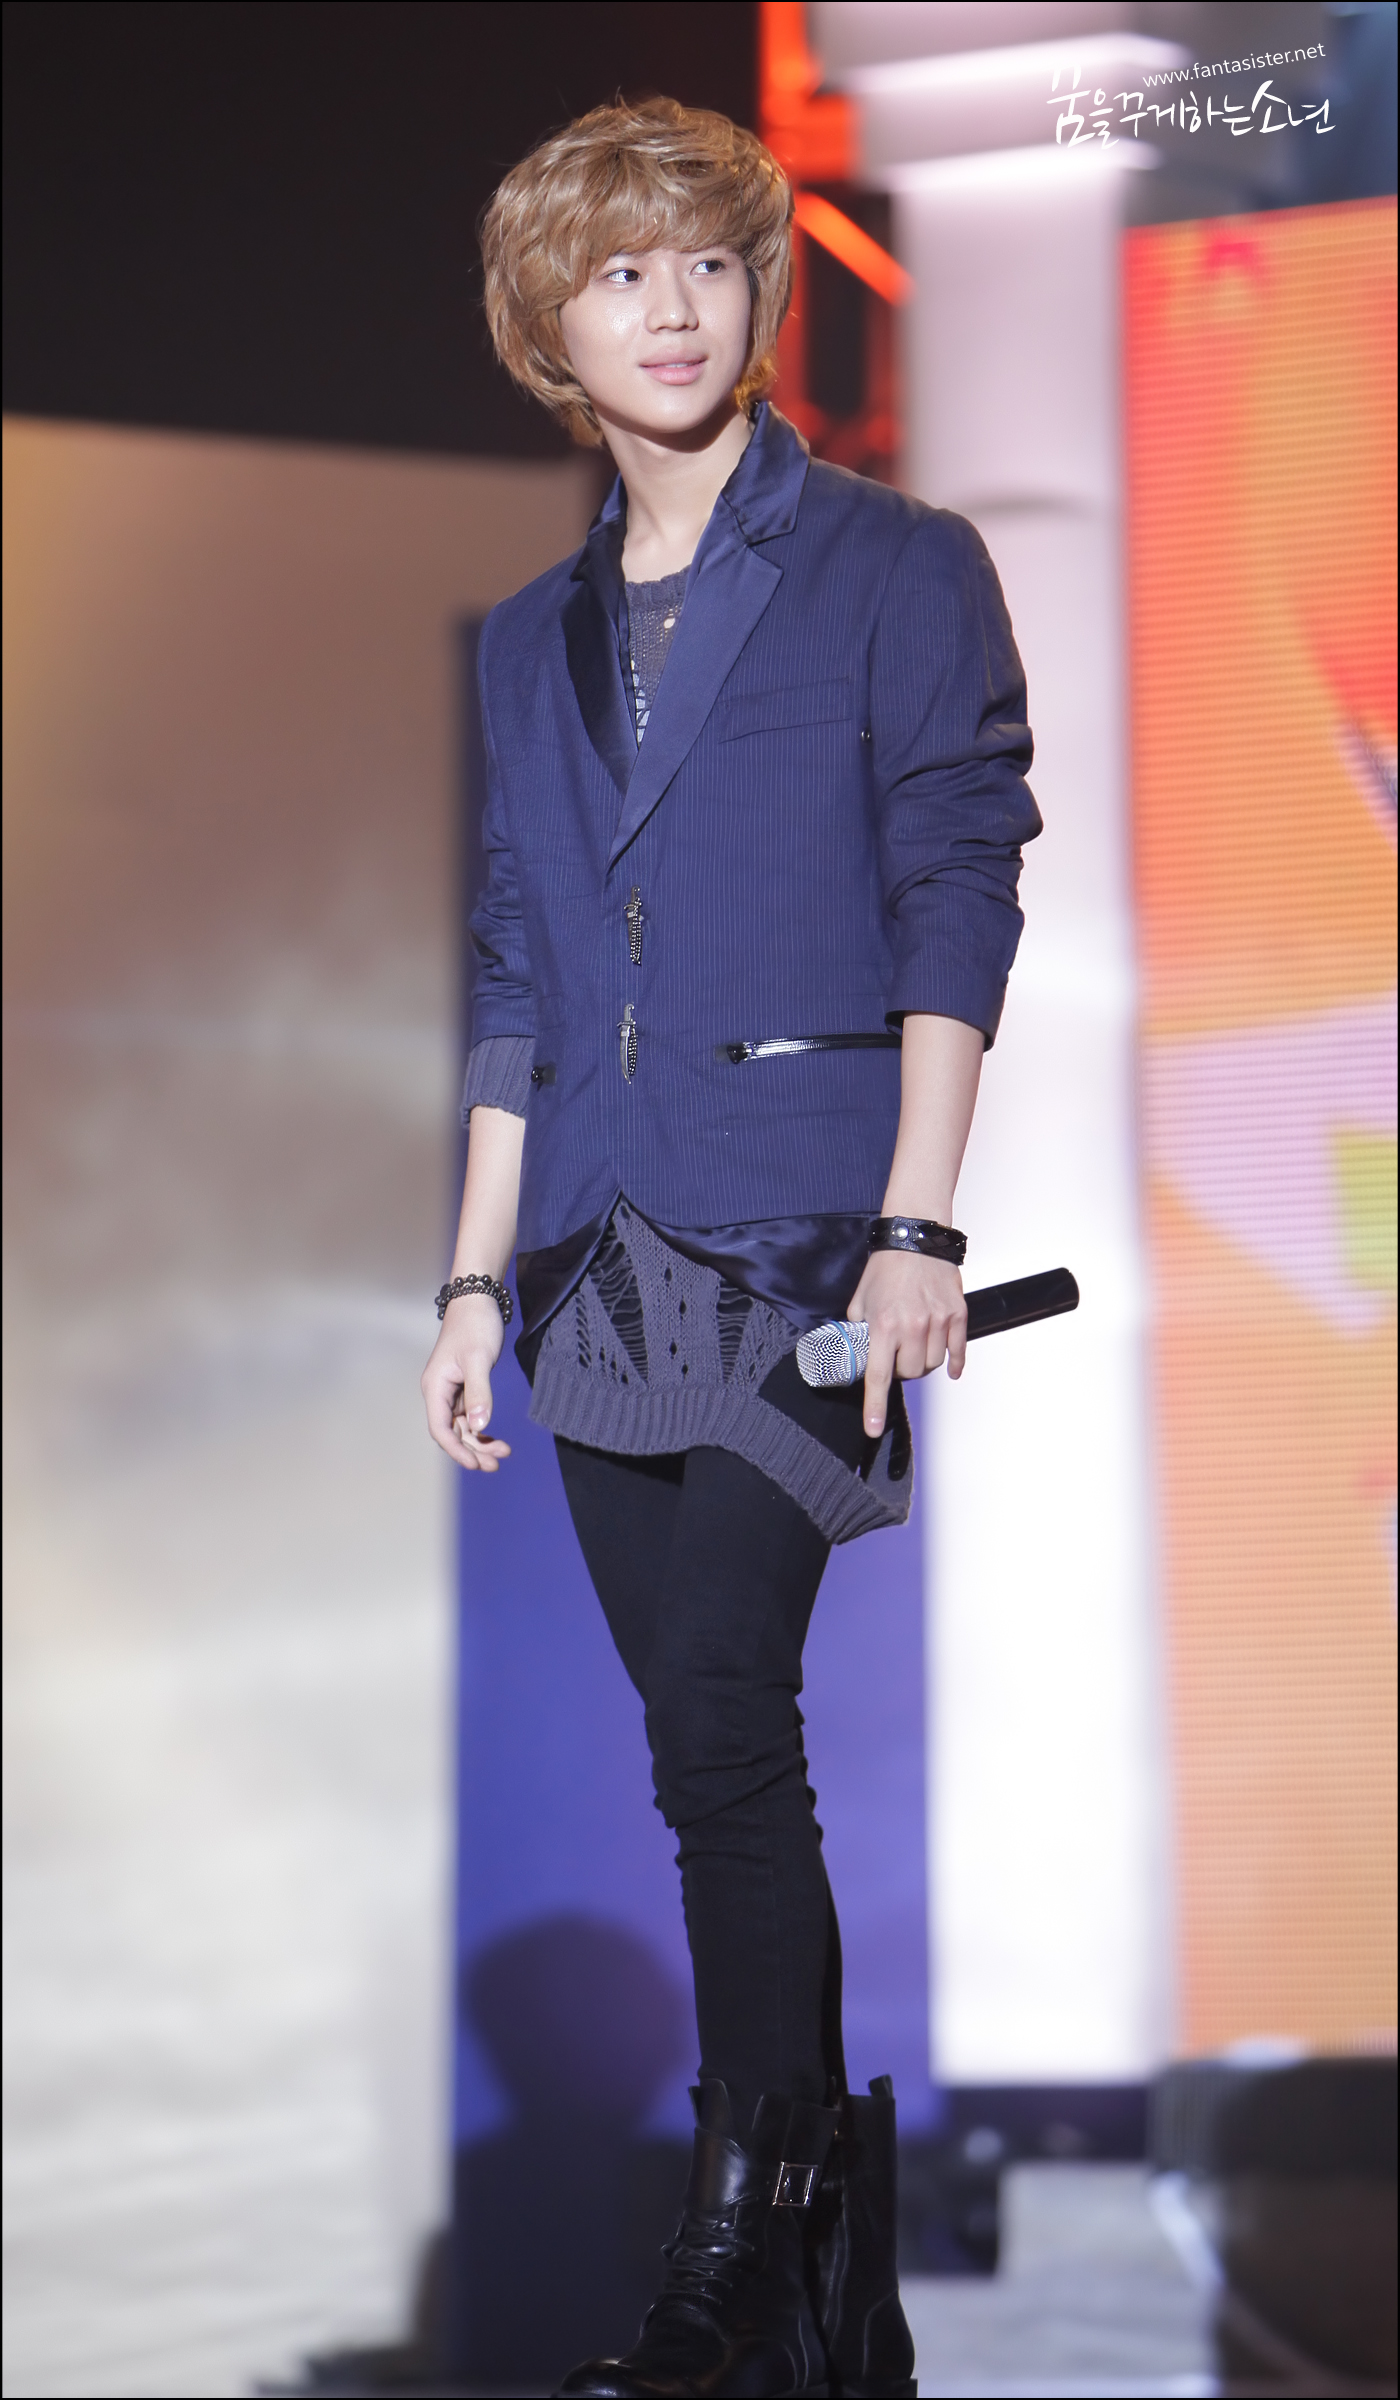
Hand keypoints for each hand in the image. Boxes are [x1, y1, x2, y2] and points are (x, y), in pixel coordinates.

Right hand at [421, 1293, 512, 1471]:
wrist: (478, 1300)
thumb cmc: (475, 1326)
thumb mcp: (479, 1360)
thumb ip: (479, 1394)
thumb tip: (479, 1427)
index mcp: (435, 1387)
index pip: (440, 1429)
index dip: (456, 1450)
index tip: (476, 1464)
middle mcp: (439, 1392)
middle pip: (451, 1433)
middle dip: (472, 1450)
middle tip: (495, 1464)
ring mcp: (451, 1391)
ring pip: (462, 1427)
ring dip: (479, 1442)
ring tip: (502, 1454)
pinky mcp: (464, 1387)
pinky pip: (470, 1416)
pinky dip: (482, 1428)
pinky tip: (497, 1439)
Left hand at [845, 1250, 967, 1438]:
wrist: (916, 1239)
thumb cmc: (886, 1268)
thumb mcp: (860, 1300)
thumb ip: (857, 1330)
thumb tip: (853, 1354)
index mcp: (883, 1325)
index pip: (877, 1376)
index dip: (874, 1406)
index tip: (873, 1428)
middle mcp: (911, 1327)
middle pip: (910, 1374)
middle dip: (900, 1370)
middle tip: (895, 1353)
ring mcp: (937, 1322)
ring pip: (933, 1365)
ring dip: (922, 1362)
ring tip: (914, 1345)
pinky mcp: (957, 1315)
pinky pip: (957, 1353)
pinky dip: (952, 1363)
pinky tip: (948, 1366)